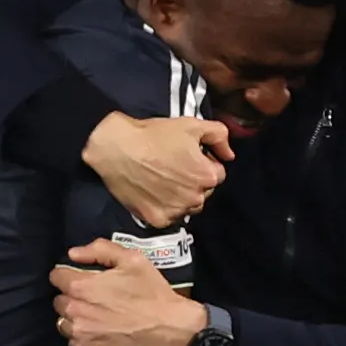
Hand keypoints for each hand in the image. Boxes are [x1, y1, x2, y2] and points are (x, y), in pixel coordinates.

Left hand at [50, 235, 207, 345]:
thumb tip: (73, 253)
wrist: (170, 330)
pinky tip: (100, 329)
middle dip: (71, 295)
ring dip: (74, 316)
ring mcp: (80, 335)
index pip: (56, 276)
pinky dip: (82, 334)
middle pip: (58, 300)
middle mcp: (74, 312)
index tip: (82, 276)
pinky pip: (74, 340)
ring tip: (94, 314)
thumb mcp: (132, 260)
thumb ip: (100, 250)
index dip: (68, 273)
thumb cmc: (152, 293)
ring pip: (63, 321)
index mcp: (81, 287)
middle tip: (92, 296)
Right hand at [79, 110, 231, 231]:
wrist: (116, 148)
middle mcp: (195, 199)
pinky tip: (153, 192)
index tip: (188, 156)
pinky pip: (168, 217)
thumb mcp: (192, 125)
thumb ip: (219, 136)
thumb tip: (229, 155)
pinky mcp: (157, 220)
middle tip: (174, 167)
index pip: (218, 174)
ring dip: (181, 197)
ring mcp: (176, 212)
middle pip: (203, 193)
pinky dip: (164, 207)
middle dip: (194, 181)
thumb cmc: (154, 135)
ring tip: (163, 181)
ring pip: (187, 207)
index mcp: (208, 176)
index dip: (204, 163)